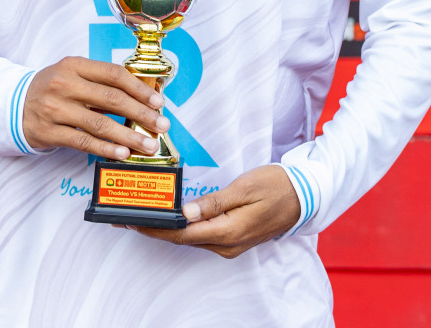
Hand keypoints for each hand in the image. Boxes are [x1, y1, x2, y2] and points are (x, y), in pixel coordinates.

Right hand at [22, 56, 171, 160]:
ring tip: (147, 144)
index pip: (113, 74)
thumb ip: (100, 83)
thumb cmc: (51, 89)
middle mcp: (63, 84)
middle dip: (141, 113)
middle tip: (161, 125)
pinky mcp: (48, 132)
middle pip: (111, 99)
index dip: (139, 88)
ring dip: (128, 136)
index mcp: (74, 65)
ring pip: (99, 124)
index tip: (158, 101)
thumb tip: (141, 98)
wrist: (13, 104)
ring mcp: (54, 109)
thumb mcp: (72, 75)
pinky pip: (83, 142)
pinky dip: (105, 148)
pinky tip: (122, 153)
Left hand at [134, 164, 300, 257]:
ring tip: (142, 214)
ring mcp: (229, 244)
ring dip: (166, 228)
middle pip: (182, 238)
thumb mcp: (245, 188)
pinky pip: (201, 234)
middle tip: (126, 216)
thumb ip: (214, 202)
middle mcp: (226, 244)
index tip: (131, 221)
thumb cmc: (276, 186)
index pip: (181, 234)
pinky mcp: (232, 238)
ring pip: (190, 237)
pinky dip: (182, 226)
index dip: (154, 229)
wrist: (303, 195)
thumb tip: (185, 212)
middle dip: (153, 228)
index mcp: (228, 232)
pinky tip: (169, 217)